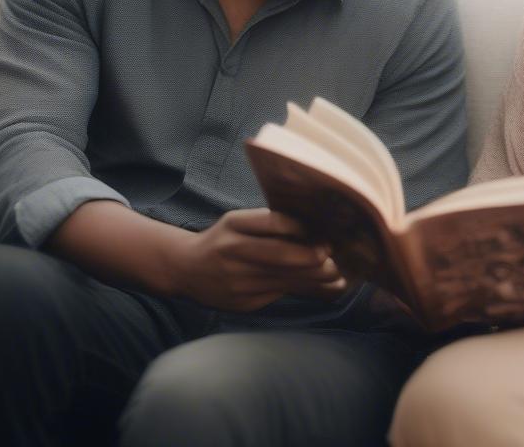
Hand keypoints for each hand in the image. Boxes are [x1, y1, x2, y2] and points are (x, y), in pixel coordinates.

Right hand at [168, 208, 345, 311]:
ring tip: (337, 275)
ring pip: (282, 279)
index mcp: (234, 225)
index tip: (324, 238)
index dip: (299, 231)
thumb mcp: (238, 221)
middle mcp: (233, 252)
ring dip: (314, 278)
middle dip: (311, 259)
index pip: (271, 224)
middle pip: (279, 256)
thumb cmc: (222, 239)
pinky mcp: (242, 303)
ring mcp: (237, 281)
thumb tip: (313, 227)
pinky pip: (278, 295)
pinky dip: (302, 290)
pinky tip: (322, 287)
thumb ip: (269, 223)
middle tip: (334, 258)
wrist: (186, 269)